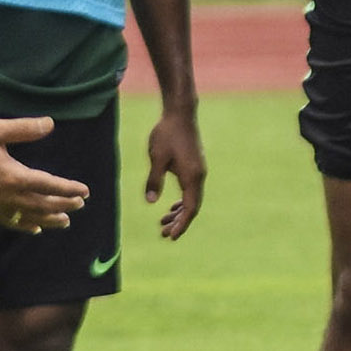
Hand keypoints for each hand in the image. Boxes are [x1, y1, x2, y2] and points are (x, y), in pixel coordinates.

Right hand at [0, 116, 90, 234]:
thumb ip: (24, 129)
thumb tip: (50, 124)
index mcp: (14, 176)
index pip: (50, 185)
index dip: (70, 189)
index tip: (85, 191)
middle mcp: (8, 196)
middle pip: (44, 205)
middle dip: (64, 204)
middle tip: (80, 204)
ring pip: (30, 217)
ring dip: (50, 219)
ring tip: (66, 221)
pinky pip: (10, 223)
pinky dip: (25, 226)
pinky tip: (34, 228)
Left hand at [145, 106, 207, 238]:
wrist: (180, 115)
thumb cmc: (167, 134)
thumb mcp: (157, 158)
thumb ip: (154, 180)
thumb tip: (151, 202)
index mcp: (192, 176)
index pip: (190, 208)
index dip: (182, 224)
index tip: (171, 236)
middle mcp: (199, 176)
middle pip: (192, 206)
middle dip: (179, 221)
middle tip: (163, 233)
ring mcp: (198, 171)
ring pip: (192, 198)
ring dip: (179, 212)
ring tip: (163, 221)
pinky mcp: (194, 167)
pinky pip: (191, 190)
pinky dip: (182, 201)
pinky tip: (170, 205)